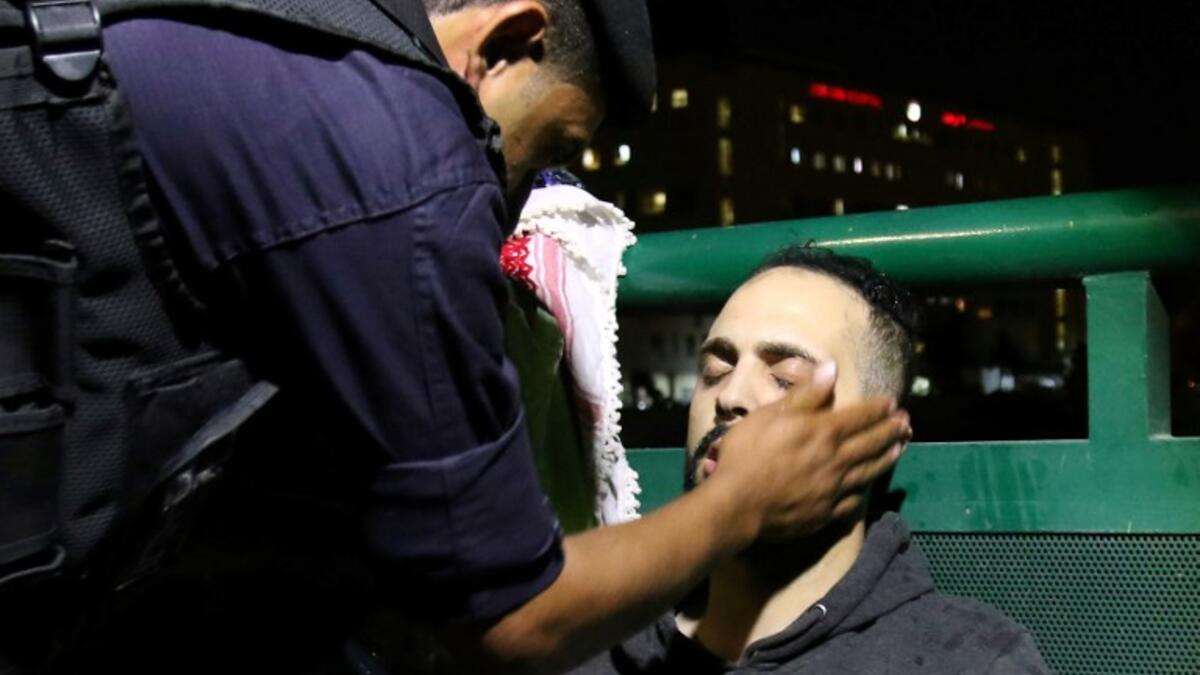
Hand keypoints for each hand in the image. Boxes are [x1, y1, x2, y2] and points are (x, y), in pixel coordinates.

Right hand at [708, 360, 910, 541]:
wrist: (737, 504)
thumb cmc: (747, 454)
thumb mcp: (769, 415)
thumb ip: (804, 395)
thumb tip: (831, 369)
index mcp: (822, 432)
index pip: (859, 416)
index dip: (877, 408)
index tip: (893, 402)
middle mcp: (835, 459)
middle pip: (871, 443)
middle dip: (891, 430)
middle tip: (907, 423)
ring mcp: (833, 489)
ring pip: (868, 471)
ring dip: (887, 458)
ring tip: (901, 449)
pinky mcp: (826, 514)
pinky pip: (852, 502)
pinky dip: (863, 494)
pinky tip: (867, 490)